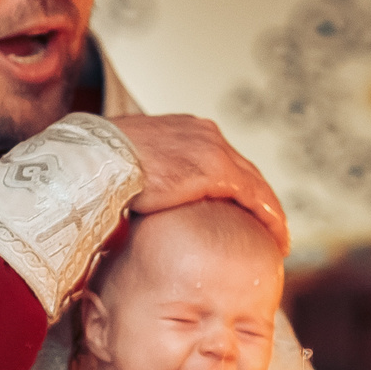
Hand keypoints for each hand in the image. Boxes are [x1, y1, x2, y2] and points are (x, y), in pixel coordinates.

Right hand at [106, 114, 289, 252]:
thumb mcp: (127, 169)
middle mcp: (202, 134)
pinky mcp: (215, 169)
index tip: (241, 209)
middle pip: (243, 171)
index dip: (235, 187)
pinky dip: (269, 217)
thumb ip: (145, 180)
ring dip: (269, 213)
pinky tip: (277, 237)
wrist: (92, 159)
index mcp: (182, 131)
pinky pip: (254, 196)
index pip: (220, 161)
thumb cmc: (97, 167)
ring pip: (254, 184)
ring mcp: (211, 150)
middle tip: (270, 227)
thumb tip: (137, 207)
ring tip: (278, 238)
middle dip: (257, 200)